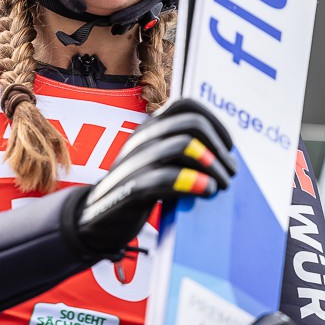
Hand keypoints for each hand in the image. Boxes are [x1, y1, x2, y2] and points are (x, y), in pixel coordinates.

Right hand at [76, 98, 236, 255]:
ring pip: (184, 146)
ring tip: (221, 186)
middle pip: (192, 125)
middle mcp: (142, 138)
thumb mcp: (158, 163)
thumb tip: (225, 158)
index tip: (227, 148)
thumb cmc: (137, 189)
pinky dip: (192, 183)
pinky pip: (165, 178)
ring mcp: (134, 161)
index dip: (215, 123)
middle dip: (218, 149)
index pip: (187, 105)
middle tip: (229, 173)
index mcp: (150, 128)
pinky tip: (207, 192)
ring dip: (212, 167)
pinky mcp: (130, 189)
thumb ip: (183, 153)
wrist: (95, 219)